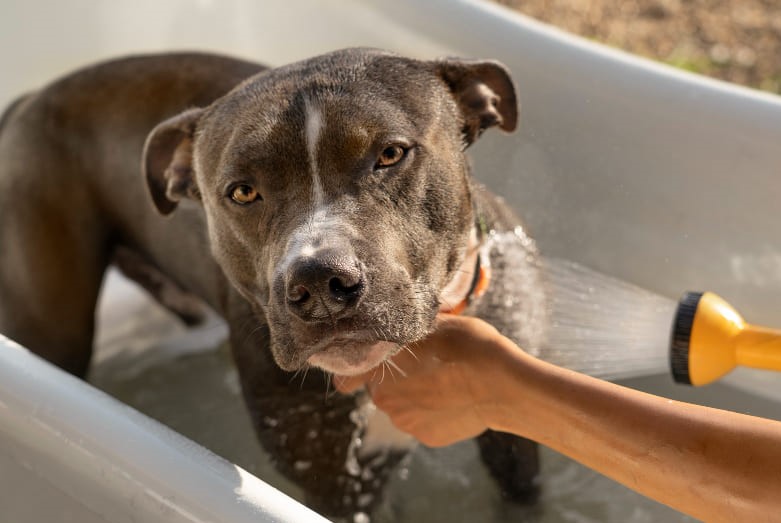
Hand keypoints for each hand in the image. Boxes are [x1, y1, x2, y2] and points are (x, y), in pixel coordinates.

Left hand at [335, 314, 518, 446]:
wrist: (503, 386)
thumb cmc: (468, 349)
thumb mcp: (433, 325)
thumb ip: (406, 329)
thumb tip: (396, 324)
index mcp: (379, 372)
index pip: (348, 377)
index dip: (355, 369)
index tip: (364, 366)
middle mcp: (385, 402)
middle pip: (381, 387)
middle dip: (396, 376)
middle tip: (424, 362)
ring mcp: (408, 424)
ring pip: (403, 405)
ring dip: (415, 394)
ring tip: (443, 380)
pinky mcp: (428, 438)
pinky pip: (423, 421)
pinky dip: (433, 411)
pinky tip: (453, 397)